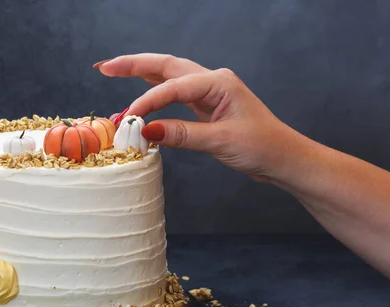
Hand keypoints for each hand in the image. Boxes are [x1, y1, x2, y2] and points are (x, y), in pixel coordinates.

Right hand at [95, 53, 306, 181]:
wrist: (284, 158)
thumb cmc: (262, 147)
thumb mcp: (220, 141)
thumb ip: (182, 134)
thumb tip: (146, 131)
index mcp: (218, 83)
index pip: (173, 87)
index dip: (147, 102)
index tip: (129, 119)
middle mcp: (212, 81)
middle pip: (166, 66)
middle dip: (134, 65)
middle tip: (105, 67)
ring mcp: (210, 92)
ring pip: (169, 76)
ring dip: (142, 73)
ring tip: (114, 70)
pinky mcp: (208, 106)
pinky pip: (176, 93)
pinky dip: (155, 91)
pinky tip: (141, 89)